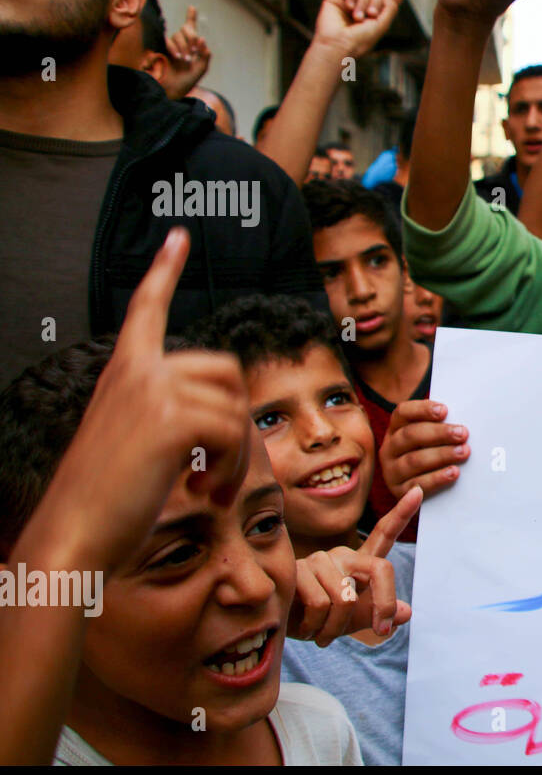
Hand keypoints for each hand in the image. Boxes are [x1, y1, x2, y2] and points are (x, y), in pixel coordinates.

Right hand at [40, 228, 250, 569]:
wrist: (72, 536)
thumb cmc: (103, 504)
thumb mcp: (133, 445)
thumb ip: (165, 416)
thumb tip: (223, 417)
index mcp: (123, 374)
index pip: (145, 311)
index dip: (163, 273)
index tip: (178, 238)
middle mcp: (136, 371)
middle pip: (226, 370)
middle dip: (237, 422)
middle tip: (221, 471)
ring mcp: (153, 389)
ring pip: (235, 407)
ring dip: (236, 457)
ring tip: (212, 490)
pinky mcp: (171, 417)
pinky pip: (233, 432)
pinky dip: (232, 469)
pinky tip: (206, 494)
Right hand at [161, 6, 210, 97]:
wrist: (174, 89)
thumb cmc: (187, 80)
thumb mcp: (201, 69)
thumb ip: (205, 56)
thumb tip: (203, 40)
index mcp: (192, 46)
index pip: (191, 29)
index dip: (190, 17)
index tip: (192, 7)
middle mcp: (181, 43)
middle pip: (186, 29)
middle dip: (192, 37)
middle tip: (195, 50)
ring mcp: (171, 45)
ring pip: (177, 35)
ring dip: (184, 46)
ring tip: (186, 60)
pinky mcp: (162, 49)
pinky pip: (168, 41)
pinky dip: (174, 47)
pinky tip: (178, 57)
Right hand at [288, 487, 420, 644]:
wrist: (283, 628)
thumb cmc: (323, 620)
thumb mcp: (356, 619)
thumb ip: (380, 612)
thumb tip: (406, 612)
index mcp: (361, 562)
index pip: (384, 534)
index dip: (402, 513)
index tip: (418, 491)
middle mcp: (343, 554)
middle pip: (380, 571)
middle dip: (383, 608)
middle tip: (378, 631)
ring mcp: (321, 559)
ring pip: (346, 597)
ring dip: (337, 627)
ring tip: (323, 631)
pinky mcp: (298, 569)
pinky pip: (320, 603)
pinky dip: (316, 626)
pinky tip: (306, 627)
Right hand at [315, 0, 406, 57]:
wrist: (338, 45)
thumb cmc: (360, 40)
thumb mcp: (381, 25)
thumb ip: (390, 8)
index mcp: (372, 20)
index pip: (384, 4)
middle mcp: (361, 11)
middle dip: (375, 3)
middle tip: (371, 15)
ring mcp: (348, 4)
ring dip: (363, 3)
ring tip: (357, 18)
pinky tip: (348, 7)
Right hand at [379, 399, 469, 498]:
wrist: (421, 491)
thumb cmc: (432, 453)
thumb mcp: (431, 437)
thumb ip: (441, 426)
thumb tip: (459, 422)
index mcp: (396, 428)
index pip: (403, 412)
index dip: (423, 410)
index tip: (444, 410)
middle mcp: (389, 448)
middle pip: (410, 435)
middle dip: (439, 433)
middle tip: (462, 433)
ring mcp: (391, 470)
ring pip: (414, 460)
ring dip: (441, 455)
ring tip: (463, 452)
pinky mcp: (399, 491)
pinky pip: (418, 484)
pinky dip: (437, 478)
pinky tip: (453, 472)